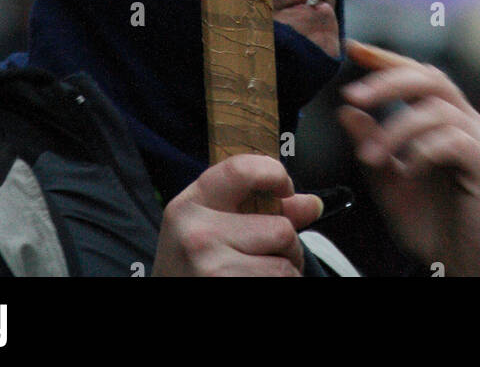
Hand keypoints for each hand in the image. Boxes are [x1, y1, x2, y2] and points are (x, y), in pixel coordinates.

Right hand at [151, 154, 323, 276]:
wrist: (165, 309)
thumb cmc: (192, 267)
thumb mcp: (211, 229)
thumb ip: (259, 209)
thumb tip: (313, 203)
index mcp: (190, 206)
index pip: (241, 170)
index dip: (274, 173)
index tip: (285, 188)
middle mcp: (197, 235)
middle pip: (281, 229)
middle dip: (288, 247)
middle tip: (269, 257)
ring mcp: (212, 269)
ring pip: (285, 267)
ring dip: (285, 273)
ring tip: (259, 275)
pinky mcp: (225, 290)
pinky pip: (280, 285)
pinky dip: (280, 288)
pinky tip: (255, 286)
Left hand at [338, 41, 479, 275]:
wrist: (460, 266)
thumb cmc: (429, 222)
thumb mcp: (388, 180)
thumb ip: (371, 144)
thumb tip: (345, 110)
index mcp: (444, 118)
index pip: (417, 74)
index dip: (386, 58)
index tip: (352, 47)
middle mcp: (467, 121)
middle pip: (431, 78)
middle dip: (388, 81)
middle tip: (353, 95)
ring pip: (438, 109)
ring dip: (396, 129)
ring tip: (369, 156)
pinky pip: (455, 141)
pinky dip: (423, 150)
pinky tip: (407, 169)